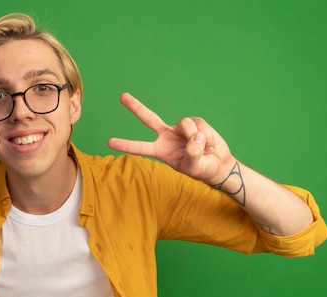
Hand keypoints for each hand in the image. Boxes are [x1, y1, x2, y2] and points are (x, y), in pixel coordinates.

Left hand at [108, 93, 234, 183]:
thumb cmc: (200, 168)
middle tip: (122, 96)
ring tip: (204, 150)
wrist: (217, 164)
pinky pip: (199, 125)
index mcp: (160, 150)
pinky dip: (207, 136)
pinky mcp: (194, 122)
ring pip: (186, 125)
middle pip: (149, 119)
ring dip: (198, 139)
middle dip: (136, 107)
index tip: (109, 142)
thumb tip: (194, 136)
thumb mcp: (194, 167)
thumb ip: (192, 154)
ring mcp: (179, 128)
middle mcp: (166, 136)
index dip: (126, 145)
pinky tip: (209, 144)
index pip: (140, 147)